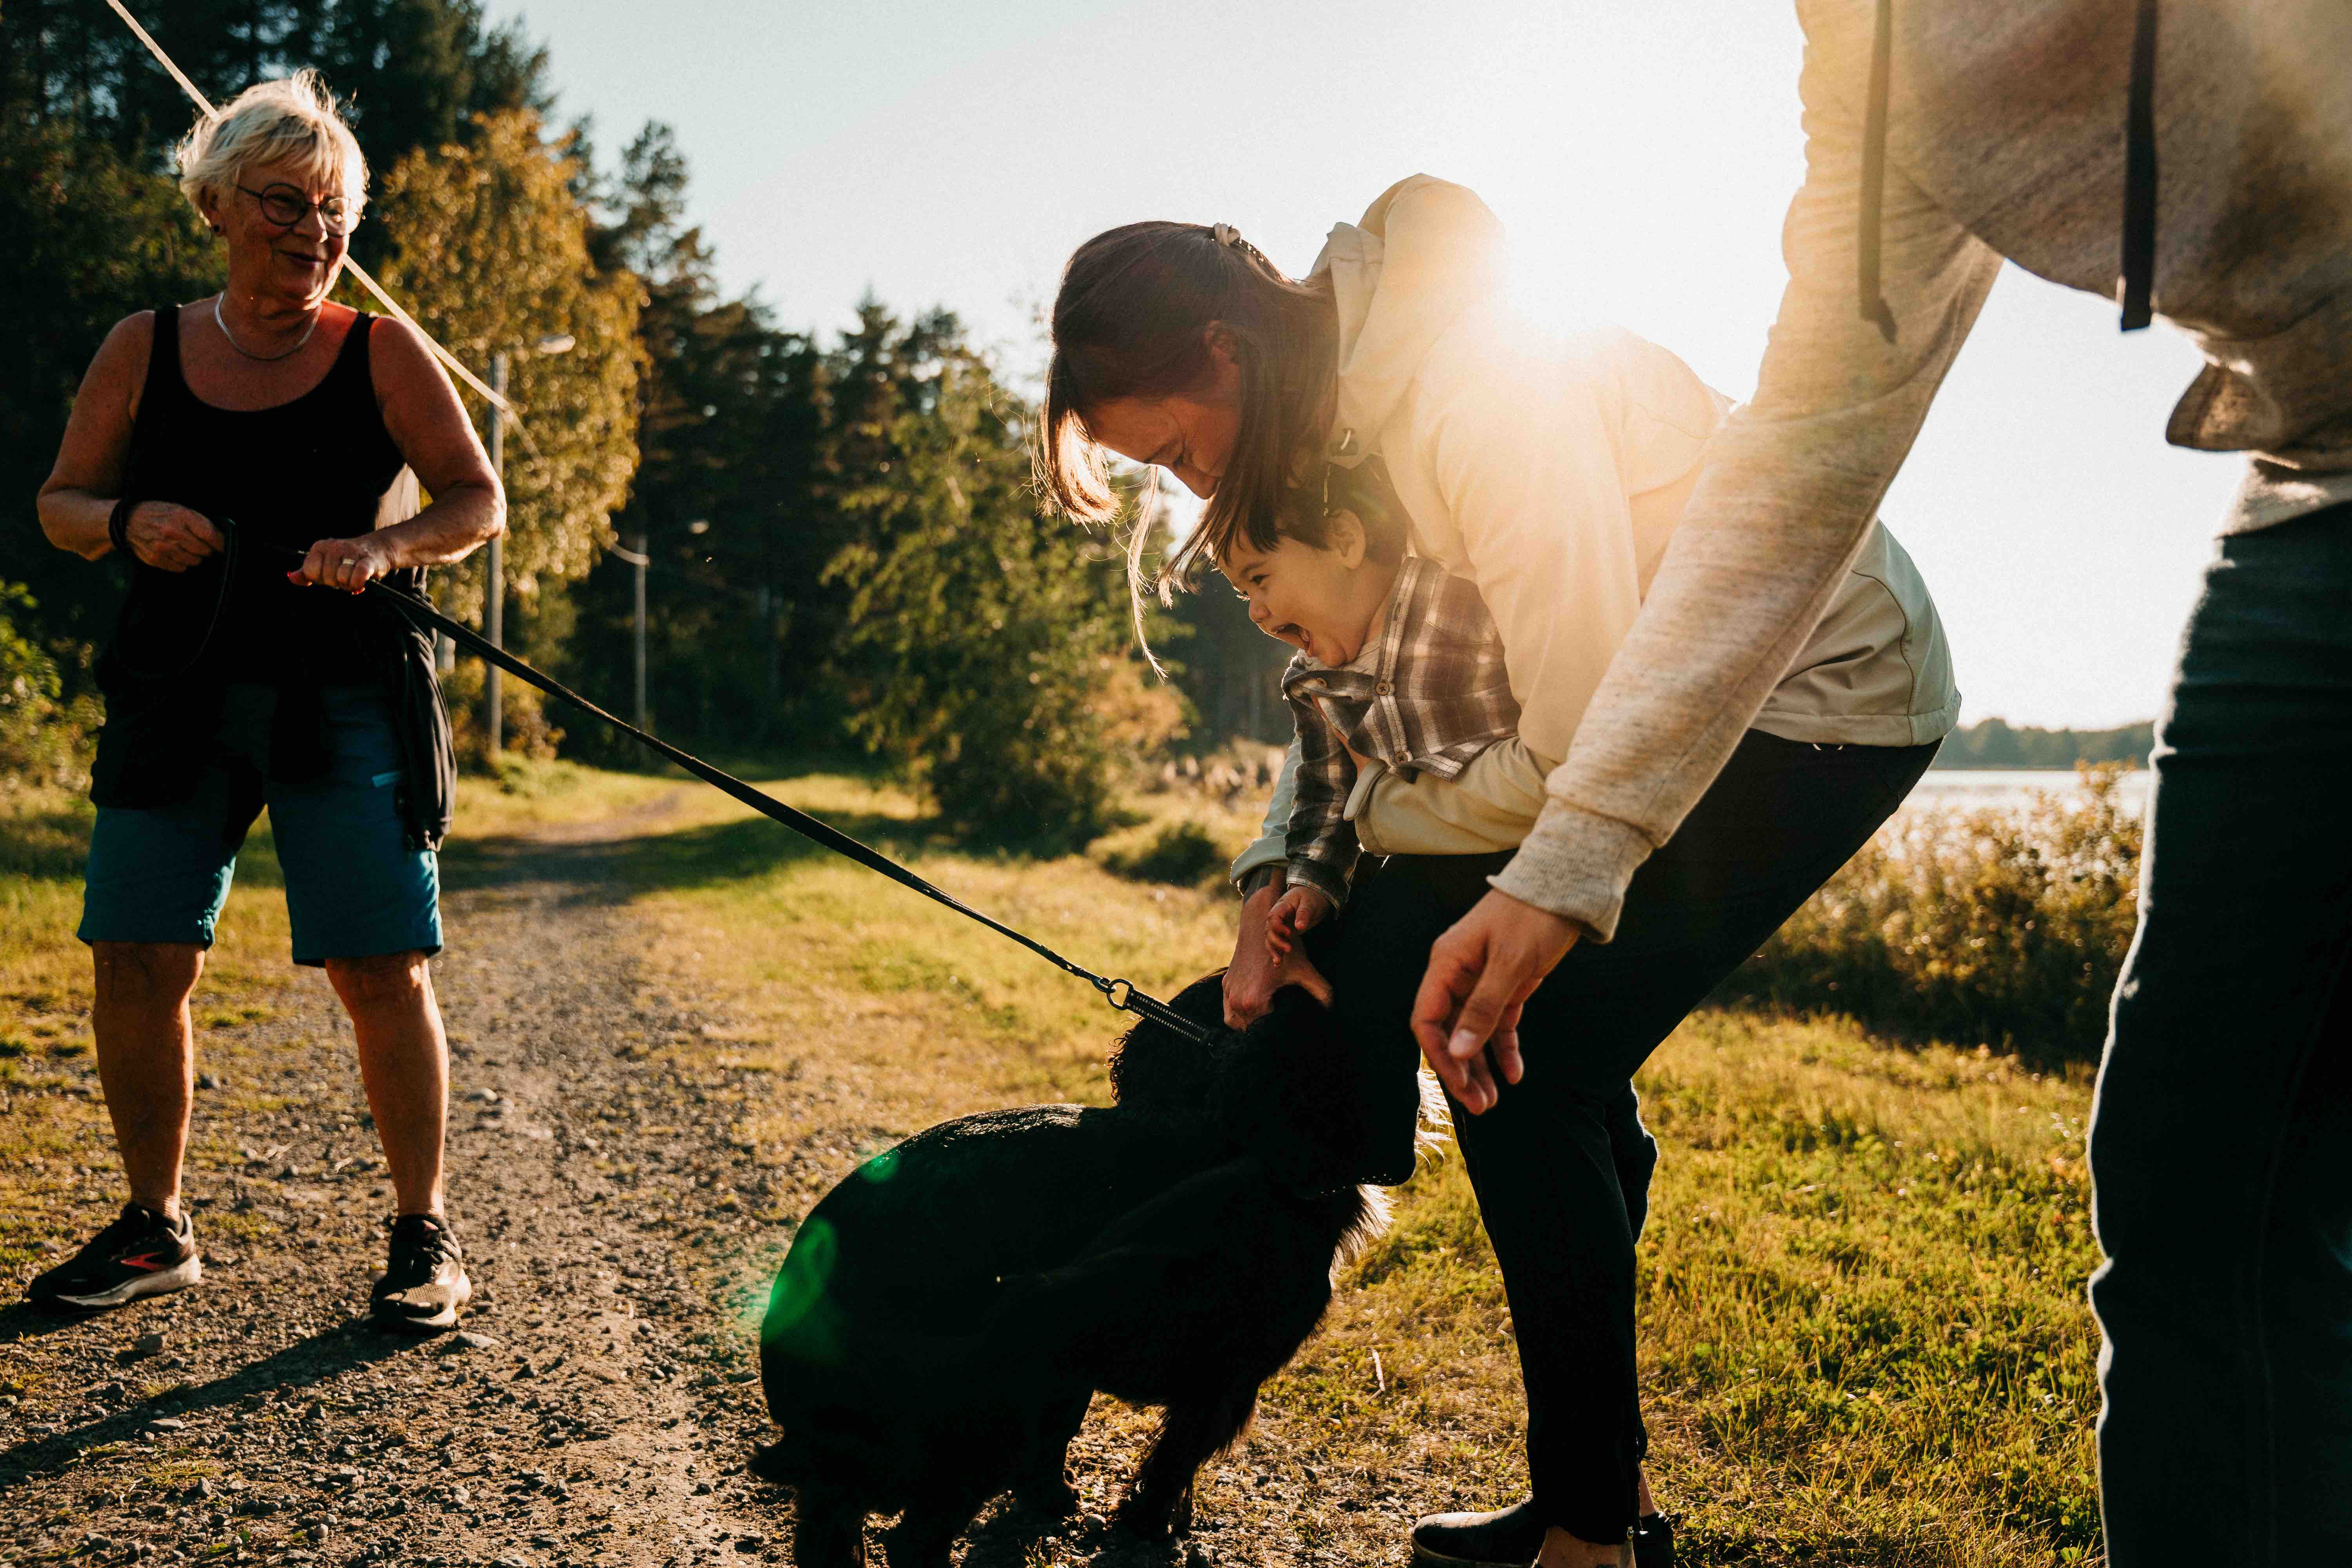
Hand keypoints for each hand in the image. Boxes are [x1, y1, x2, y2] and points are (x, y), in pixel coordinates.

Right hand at [124, 502, 223, 572]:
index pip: (210, 535)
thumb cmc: (159, 514)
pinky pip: (180, 568)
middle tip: (198, 544)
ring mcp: (162, 547)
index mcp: (180, 516)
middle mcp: (171, 532)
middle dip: (205, 549)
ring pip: (194, 561)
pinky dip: (181, 563)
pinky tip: (174, 553)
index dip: (220, 543)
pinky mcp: (155, 559)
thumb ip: (200, 522)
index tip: (223, 546)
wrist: (128, 521)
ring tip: (183, 547)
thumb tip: (221, 539)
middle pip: (203, 550)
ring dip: (193, 556)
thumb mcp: (180, 509)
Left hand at [291, 534, 393, 594]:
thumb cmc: (347, 560)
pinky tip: (362, 582)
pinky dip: (358, 583)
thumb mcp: (324, 564)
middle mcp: (334, 546)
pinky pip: (358, 577)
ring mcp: (351, 552)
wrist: (378, 549)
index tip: (330, 574)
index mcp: (320, 547)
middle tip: (345, 576)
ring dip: (349, 584)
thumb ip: (307, 572)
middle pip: (327, 579)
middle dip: (337, 583)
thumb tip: (291, 577)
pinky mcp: (368, 560)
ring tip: (354, 577)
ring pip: (342, 579)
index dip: (321, 579)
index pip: (310, 572)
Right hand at [1225, 882, 1333, 1027]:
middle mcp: (1237, 1000)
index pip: (1263, 1031)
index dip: (1276, 1031)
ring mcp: (1228, 993)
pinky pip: (1228, 1011)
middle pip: (1249, 1030)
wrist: (1260, 926)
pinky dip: (1238, 1015)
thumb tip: (1332, 1010)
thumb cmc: (1284, 949)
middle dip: (1263, 1030)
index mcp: (1254, 1001)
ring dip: (1248, 1024)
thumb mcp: (1305, 971)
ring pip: (1235, 1023)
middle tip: (1278, 1025)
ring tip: (1265, 1020)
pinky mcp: (1225, 986)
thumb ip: (1322, 992)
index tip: (1286, 1025)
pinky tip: (1252, 1011)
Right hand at [1265, 885, 1332, 959]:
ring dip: (1273, 950)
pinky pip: (1276, 943)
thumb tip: (1299, 927)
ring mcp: (1280, 926)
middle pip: (1269, 930)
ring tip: (1279, 961)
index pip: (1273, 917)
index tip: (1289, 933)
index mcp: (1282, 906)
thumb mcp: (1310, 902)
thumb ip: (1304, 913)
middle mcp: (1278, 917)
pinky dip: (1276, 953)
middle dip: (1276, 941)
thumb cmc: (1311, 897)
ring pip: (1270, 939)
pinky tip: (1278, 964)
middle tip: (1288, 949)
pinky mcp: (1284, 934)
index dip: (1278, 926)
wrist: (1313, 896)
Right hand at [1410, 889, 1580, 1114]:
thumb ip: (1483, 1008)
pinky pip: (1499, 1024)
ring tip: (1493, 1101)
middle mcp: (1457, 975)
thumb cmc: (1532, 916)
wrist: (1565, 887)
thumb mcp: (1509, 963)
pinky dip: (1504, 1050)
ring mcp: (1481, 981)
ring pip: (1473, 1034)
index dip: (1440, 1056)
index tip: (1460, 1085)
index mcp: (1446, 964)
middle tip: (1480, 1106)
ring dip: (1480, 1067)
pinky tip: (1515, 1074)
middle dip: (1461, 1070)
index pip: (1428, 1020)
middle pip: (1449, 1033)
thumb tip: (1458, 1051)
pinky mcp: (1507, 985)